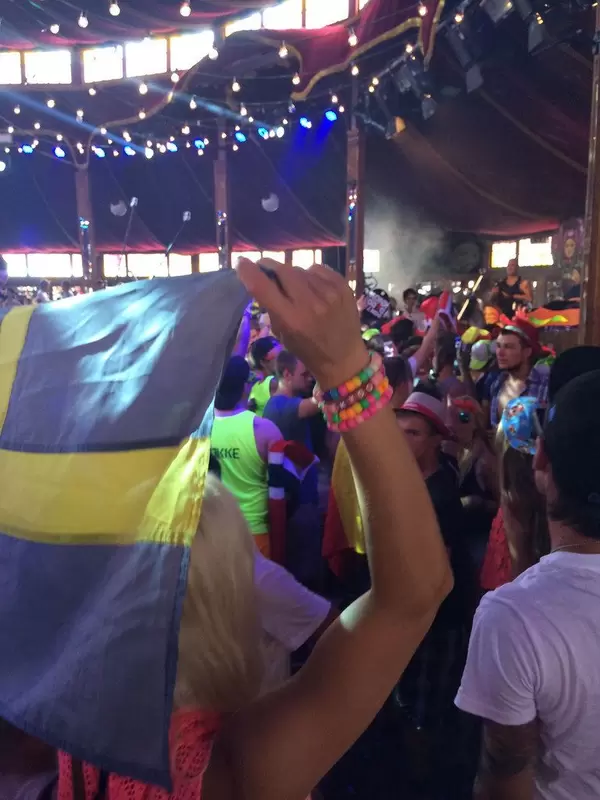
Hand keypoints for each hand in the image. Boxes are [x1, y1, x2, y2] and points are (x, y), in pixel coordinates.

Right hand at [236, 258, 367, 388]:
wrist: (343, 358)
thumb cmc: (307, 349)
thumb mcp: (282, 333)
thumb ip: (271, 307)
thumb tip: (262, 278)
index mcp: (291, 320)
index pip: (263, 287)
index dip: (248, 271)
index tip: (242, 263)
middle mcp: (310, 304)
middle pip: (283, 270)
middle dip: (270, 267)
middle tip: (266, 269)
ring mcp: (329, 293)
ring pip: (300, 269)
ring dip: (292, 274)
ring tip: (294, 287)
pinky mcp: (343, 286)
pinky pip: (317, 269)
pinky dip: (310, 275)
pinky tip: (312, 287)